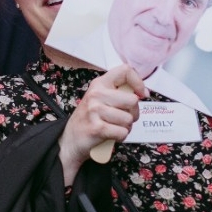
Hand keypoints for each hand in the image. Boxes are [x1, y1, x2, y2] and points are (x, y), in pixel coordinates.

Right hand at [58, 65, 146, 183]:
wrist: (69, 141)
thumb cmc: (89, 120)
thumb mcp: (98, 99)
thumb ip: (116, 93)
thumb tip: (142, 93)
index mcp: (99, 84)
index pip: (125, 71)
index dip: (138, 82)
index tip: (141, 94)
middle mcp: (96, 94)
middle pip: (133, 100)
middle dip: (133, 113)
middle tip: (122, 118)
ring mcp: (95, 111)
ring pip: (129, 119)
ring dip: (125, 127)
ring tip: (113, 127)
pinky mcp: (97, 128)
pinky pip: (123, 133)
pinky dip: (120, 137)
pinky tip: (110, 135)